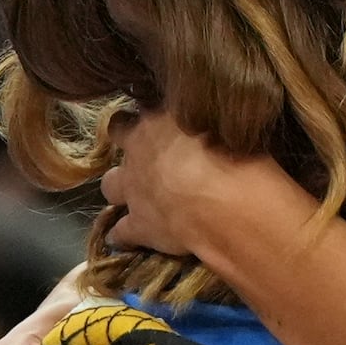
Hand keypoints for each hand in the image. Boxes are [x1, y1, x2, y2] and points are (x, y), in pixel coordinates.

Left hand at [98, 109, 294, 264]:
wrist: (227, 202)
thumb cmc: (236, 155)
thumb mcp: (224, 122)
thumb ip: (208, 117)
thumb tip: (213, 118)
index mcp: (159, 118)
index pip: (145, 105)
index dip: (154, 113)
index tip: (167, 120)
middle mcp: (138, 149)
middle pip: (118, 135)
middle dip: (130, 143)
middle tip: (152, 152)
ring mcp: (134, 189)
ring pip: (109, 185)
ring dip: (120, 187)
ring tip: (138, 193)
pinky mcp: (138, 225)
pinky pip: (120, 233)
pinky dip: (123, 236)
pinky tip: (130, 239)